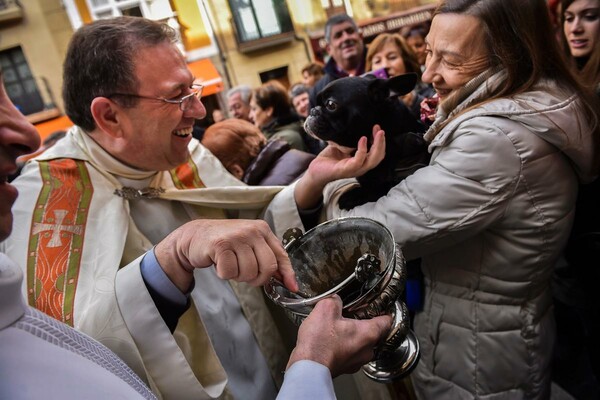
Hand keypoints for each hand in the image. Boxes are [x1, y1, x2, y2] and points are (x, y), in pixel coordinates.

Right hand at [154, 219, 297, 292]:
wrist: (195, 235)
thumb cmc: (226, 243)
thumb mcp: (250, 245)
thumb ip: (268, 258)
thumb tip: (288, 281)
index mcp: (262, 230)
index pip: (281, 255)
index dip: (287, 274)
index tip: (292, 287)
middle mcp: (252, 231)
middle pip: (268, 267)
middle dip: (258, 278)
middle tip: (246, 274)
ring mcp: (237, 236)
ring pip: (249, 272)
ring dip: (239, 276)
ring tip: (231, 265)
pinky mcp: (221, 245)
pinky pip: (230, 272)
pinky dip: (224, 274)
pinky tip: (220, 263)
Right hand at [286, 295, 390, 377]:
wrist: (308, 368)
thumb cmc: (320, 343)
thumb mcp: (326, 309)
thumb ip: (335, 300)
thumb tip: (335, 299)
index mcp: (369, 333)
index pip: (387, 321)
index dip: (383, 311)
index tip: (380, 307)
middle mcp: (367, 350)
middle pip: (373, 333)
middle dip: (363, 322)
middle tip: (352, 313)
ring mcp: (357, 362)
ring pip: (360, 344)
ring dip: (352, 335)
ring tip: (337, 327)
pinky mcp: (345, 368)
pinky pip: (349, 353)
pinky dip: (342, 346)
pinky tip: (330, 340)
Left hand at [294, 125, 385, 208]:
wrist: (315, 170)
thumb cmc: (329, 159)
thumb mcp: (342, 145)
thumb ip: (350, 139)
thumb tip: (357, 126)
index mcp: (362, 161)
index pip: (377, 153)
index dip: (380, 141)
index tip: (377, 128)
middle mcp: (361, 167)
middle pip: (378, 157)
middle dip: (382, 142)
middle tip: (380, 130)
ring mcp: (354, 170)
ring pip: (372, 160)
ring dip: (377, 145)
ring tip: (377, 133)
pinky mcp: (346, 170)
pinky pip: (358, 161)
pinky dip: (362, 150)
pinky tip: (363, 139)